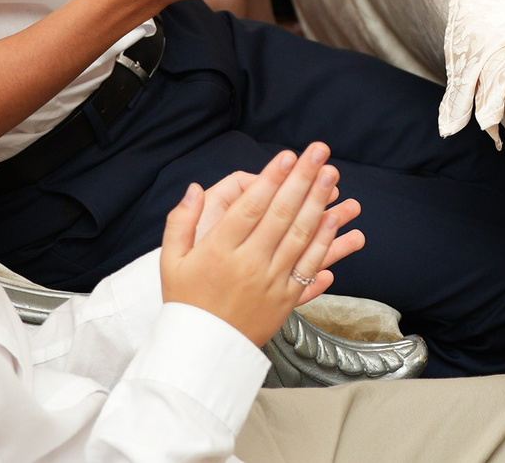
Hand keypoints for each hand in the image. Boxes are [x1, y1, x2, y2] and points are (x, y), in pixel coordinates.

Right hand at [161, 145, 365, 342]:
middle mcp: (248, 264)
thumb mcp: (171, 261)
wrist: (203, 352)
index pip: (250, 208)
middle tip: (319, 152)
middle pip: (280, 215)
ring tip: (330, 175)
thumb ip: (181, 221)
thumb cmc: (186, 302)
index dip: (270, 179)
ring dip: (318, 202)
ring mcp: (271, 283)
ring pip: (300, 236)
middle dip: (302, 179)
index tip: (287, 155)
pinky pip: (309, 265)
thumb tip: (194, 189)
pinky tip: (333, 218)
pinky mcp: (286, 300)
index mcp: (219, 251)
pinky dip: (324, 241)